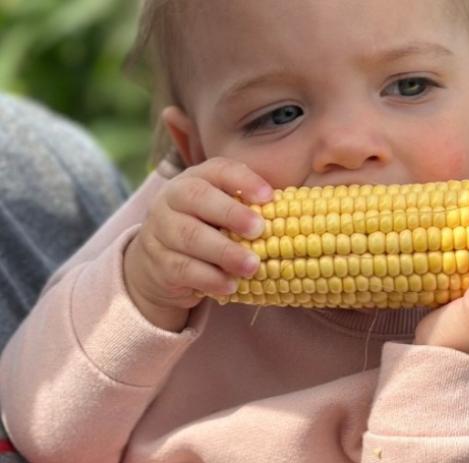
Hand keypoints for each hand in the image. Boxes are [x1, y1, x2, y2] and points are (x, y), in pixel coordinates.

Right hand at [124, 158, 272, 331]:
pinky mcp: (158, 262)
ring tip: (252, 266)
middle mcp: (174, 198)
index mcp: (197, 179)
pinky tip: (230, 286)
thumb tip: (308, 213)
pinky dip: (209, 279)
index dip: (244, 180)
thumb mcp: (226, 213)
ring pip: (190, 237)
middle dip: (231, 213)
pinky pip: (182, 269)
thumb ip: (255, 209)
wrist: (160, 263)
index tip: (269, 196)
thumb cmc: (210, 231)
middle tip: (259, 230)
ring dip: (224, 252)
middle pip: (198, 198)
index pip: (218, 169)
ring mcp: (161, 229)